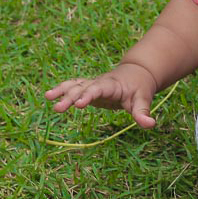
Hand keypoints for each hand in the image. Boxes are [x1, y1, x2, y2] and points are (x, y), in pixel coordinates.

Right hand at [44, 62, 158, 128]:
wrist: (137, 73)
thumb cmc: (140, 88)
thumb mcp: (144, 99)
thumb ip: (143, 112)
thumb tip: (150, 125)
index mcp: (112, 85)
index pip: (99, 89)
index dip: (88, 95)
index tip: (78, 104)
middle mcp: (99, 82)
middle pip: (83, 88)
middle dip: (70, 97)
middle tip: (58, 108)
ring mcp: (92, 83)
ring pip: (75, 85)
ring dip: (62, 90)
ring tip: (48, 97)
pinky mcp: (88, 87)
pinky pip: (73, 85)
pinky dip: (62, 88)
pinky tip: (49, 95)